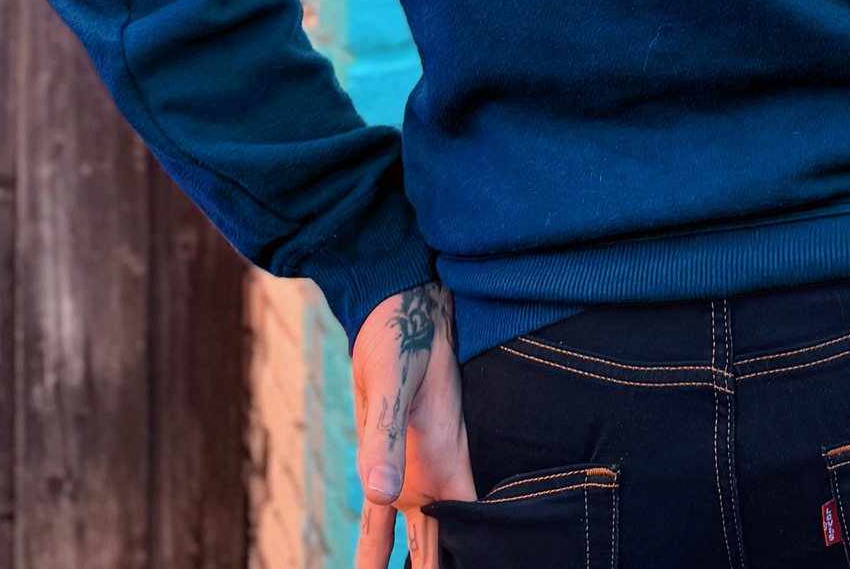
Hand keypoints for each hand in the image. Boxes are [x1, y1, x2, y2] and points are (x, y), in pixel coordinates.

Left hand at [352, 283, 474, 568]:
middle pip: (443, 552)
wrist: (393, 307)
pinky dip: (377, 555)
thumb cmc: (400, 337)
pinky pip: (381, 528)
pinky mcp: (384, 467)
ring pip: (416, 547)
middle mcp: (434, 480)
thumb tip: (379, 496)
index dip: (471, 559)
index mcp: (446, 467)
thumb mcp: (392, 383)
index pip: (466, 536)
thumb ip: (385, 440)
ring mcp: (411, 477)